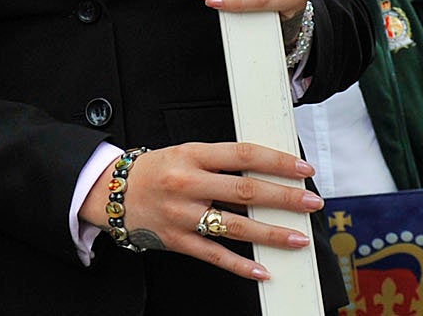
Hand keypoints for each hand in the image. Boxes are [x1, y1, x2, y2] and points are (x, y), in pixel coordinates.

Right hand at [80, 142, 321, 280]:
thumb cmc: (154, 170)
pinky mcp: (178, 240)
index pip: (243, 154)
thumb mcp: (185, 153)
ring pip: (234, 226)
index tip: (302, 168)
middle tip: (311, 202)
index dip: (276, 161)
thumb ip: (221, 160)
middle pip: (244, 190)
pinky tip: (262, 270)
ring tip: (298, 238)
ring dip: (271, 233)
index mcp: (192, 155)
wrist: (111, 192)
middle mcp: (188, 184)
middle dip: (283, 197)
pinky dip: (240, 265)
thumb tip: (264, 169)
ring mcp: (183, 215)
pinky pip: (214, 255)